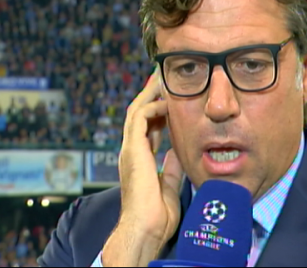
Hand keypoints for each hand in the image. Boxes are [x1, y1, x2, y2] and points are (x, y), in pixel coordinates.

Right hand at [102, 72, 184, 266]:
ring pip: (136, 111)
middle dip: (151, 95)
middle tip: (163, 78)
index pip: (147, 126)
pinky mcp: (132, 149)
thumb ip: (171, 167)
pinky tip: (167, 102)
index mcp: (139, 158)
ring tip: (162, 78)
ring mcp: (129, 149)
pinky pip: (140, 118)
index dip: (158, 110)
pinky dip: (153, 107)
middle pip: (139, 113)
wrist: (146, 228)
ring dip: (150, 94)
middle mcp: (131, 151)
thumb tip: (176, 152)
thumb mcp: (168, 184)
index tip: (170, 98)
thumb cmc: (157, 215)